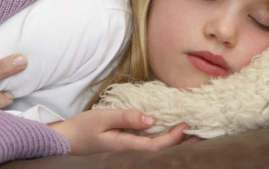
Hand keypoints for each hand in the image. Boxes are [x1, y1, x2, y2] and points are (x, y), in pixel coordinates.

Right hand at [49, 109, 195, 154]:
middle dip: (181, 142)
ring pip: (156, 147)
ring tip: (190, 132)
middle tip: (201, 131)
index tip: (187, 124)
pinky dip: (162, 137)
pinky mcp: (125, 146)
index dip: (175, 137)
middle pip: (161, 150)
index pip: (158, 146)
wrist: (67, 140)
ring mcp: (128, 150)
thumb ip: (127, 118)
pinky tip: (168, 131)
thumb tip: (152, 119)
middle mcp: (130, 151)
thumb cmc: (83, 128)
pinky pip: (148, 143)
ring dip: (174, 140)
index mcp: (126, 146)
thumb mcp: (103, 118)